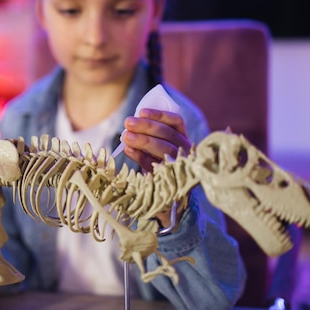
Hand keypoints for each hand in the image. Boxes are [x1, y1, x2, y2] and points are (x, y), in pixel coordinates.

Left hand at [120, 108, 190, 227]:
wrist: (167, 198)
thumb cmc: (158, 165)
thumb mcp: (156, 148)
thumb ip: (149, 136)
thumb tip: (130, 126)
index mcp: (182, 138)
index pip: (176, 122)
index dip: (159, 115)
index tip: (141, 111)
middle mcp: (185, 151)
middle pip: (168, 134)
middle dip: (146, 126)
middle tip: (127, 122)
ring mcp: (179, 166)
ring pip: (164, 149)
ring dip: (143, 140)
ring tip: (125, 136)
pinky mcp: (170, 181)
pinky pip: (155, 166)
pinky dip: (140, 156)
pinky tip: (128, 150)